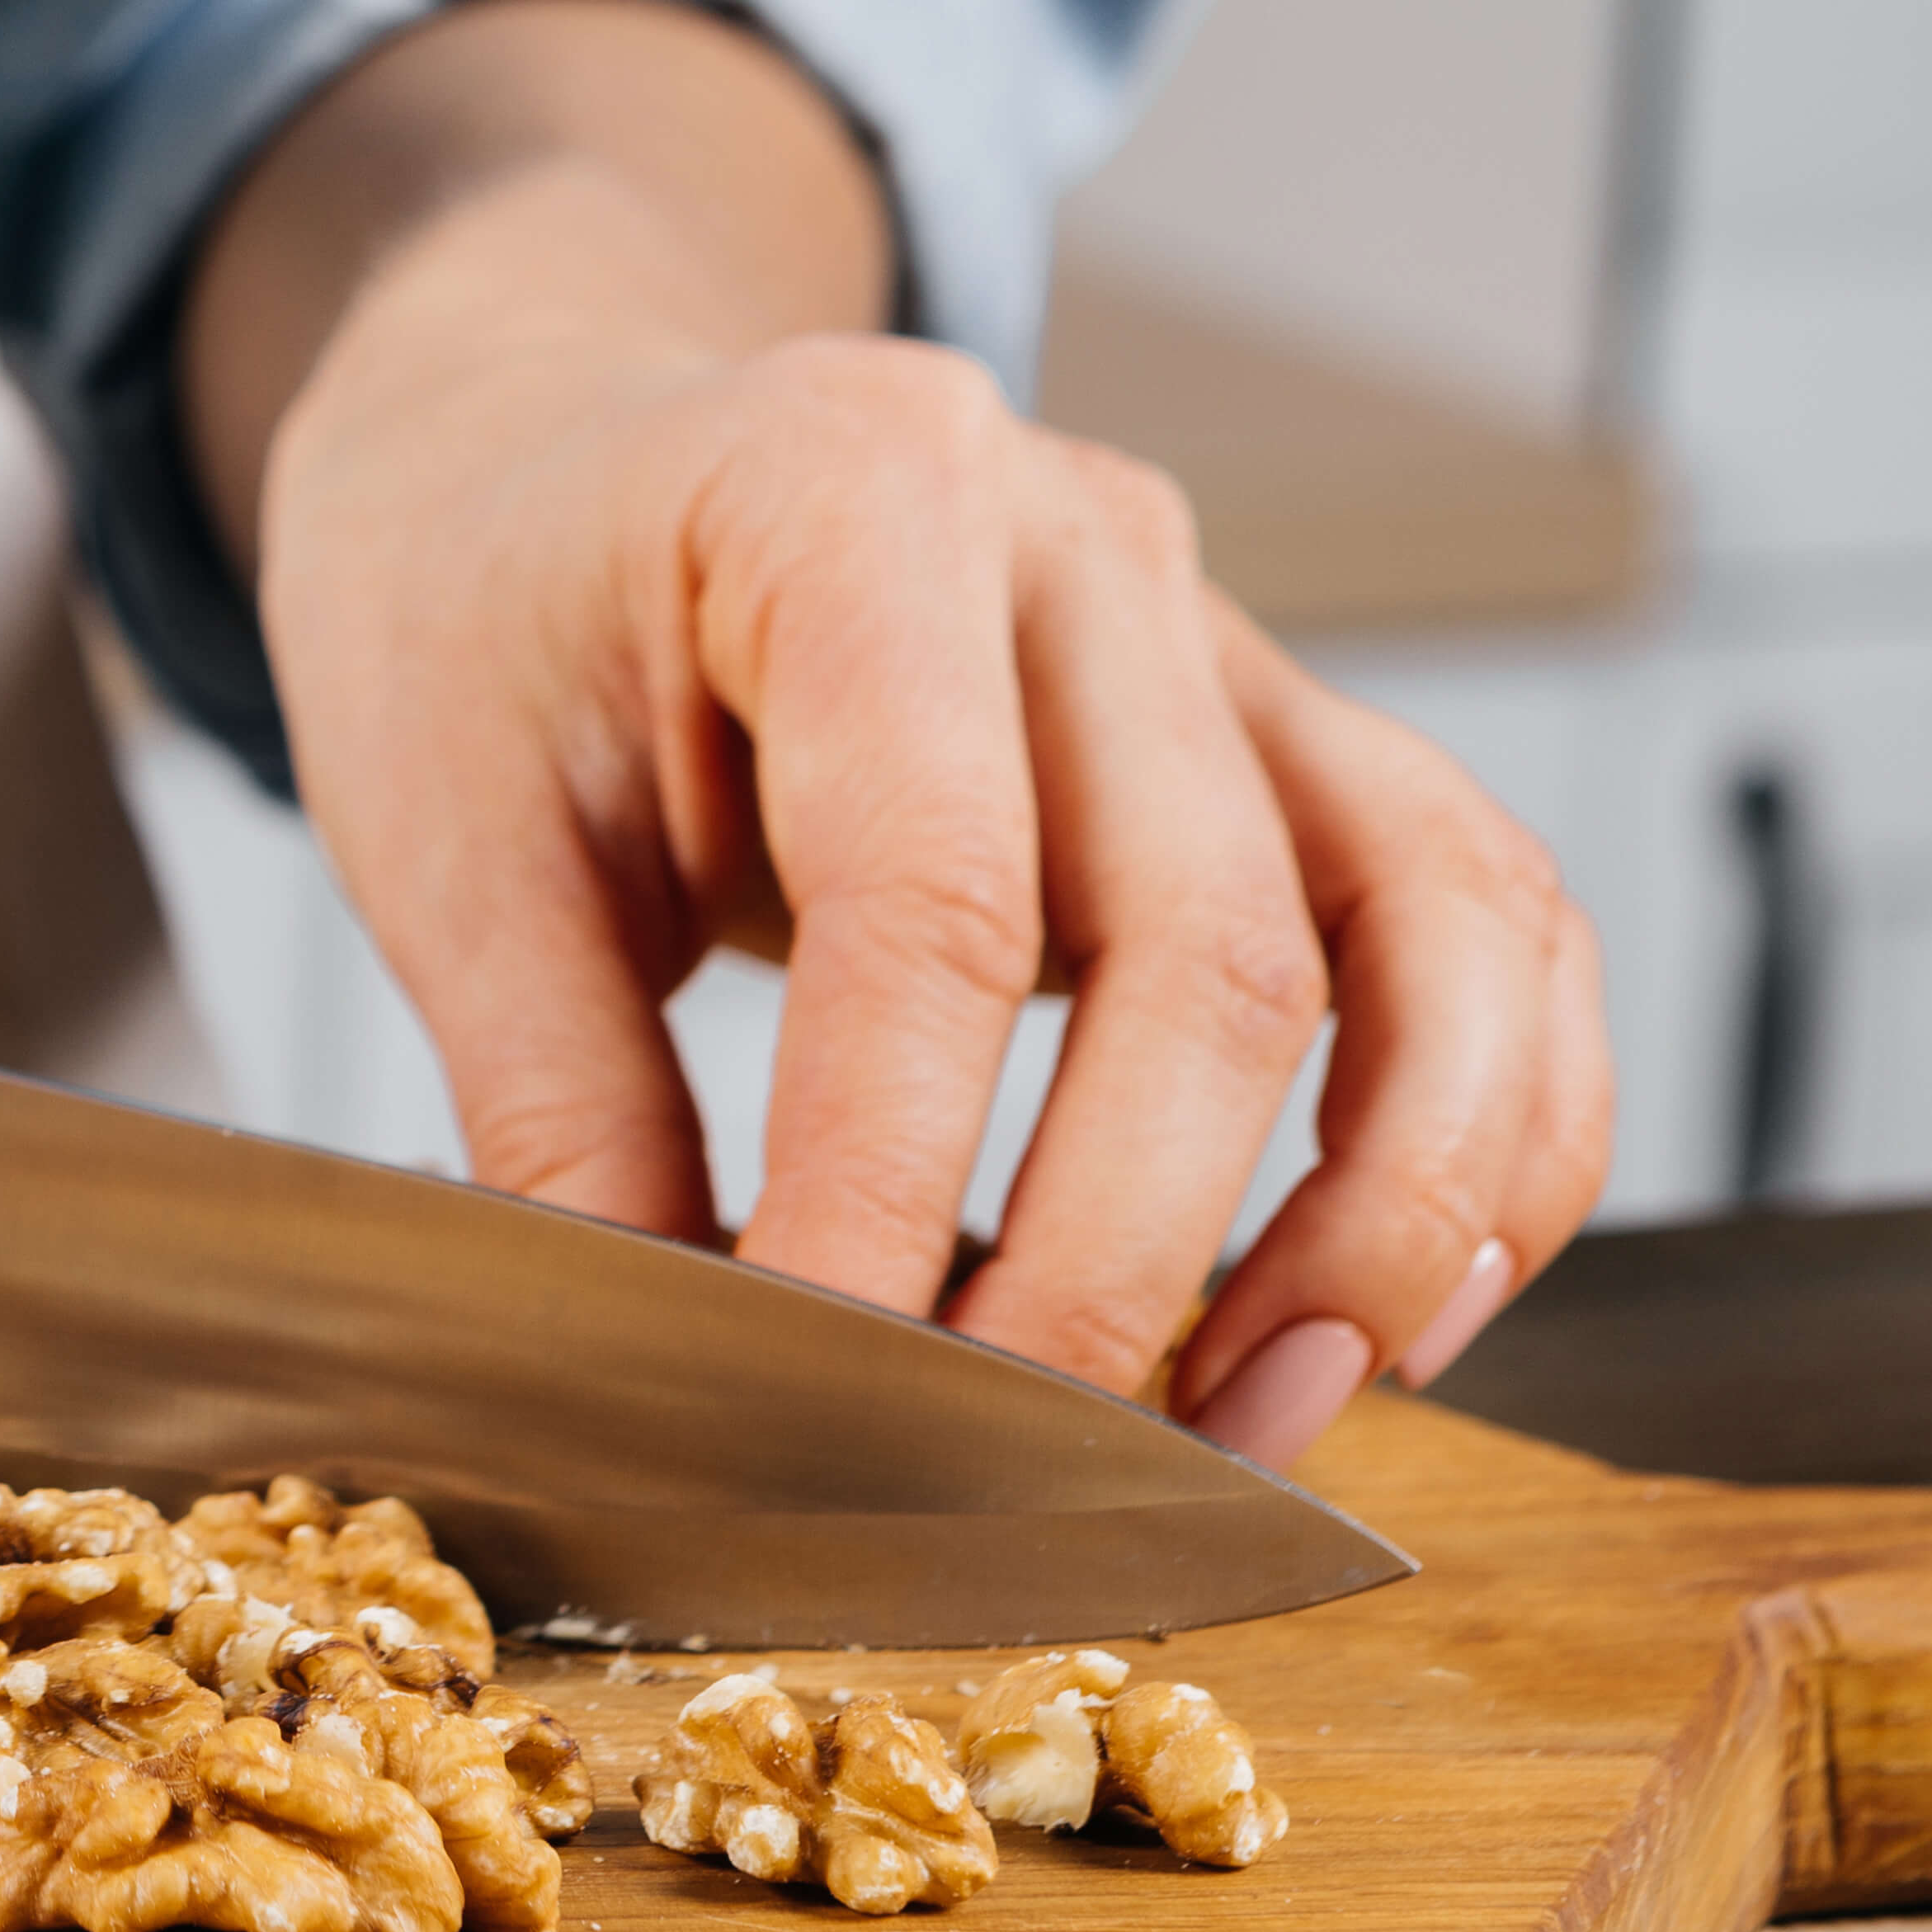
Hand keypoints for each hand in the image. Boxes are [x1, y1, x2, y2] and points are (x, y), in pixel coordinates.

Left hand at [190, 0, 1612, 1457]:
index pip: (933, 897)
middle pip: (1207, 941)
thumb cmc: (480, 620)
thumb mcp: (440, 831)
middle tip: (1013, 1472)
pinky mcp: (1287, 740)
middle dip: (1123, 1253)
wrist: (539, 459)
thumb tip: (671, 1391)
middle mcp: (1083, 542)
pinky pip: (1482, 925)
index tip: (826, 1387)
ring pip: (1432, 928)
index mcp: (851, 495)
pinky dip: (1490, 1131)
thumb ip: (556, 1104)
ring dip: (1388, 1211)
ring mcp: (1218, 634)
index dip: (892, 1176)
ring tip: (1266, 1415)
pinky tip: (1391, 1314)